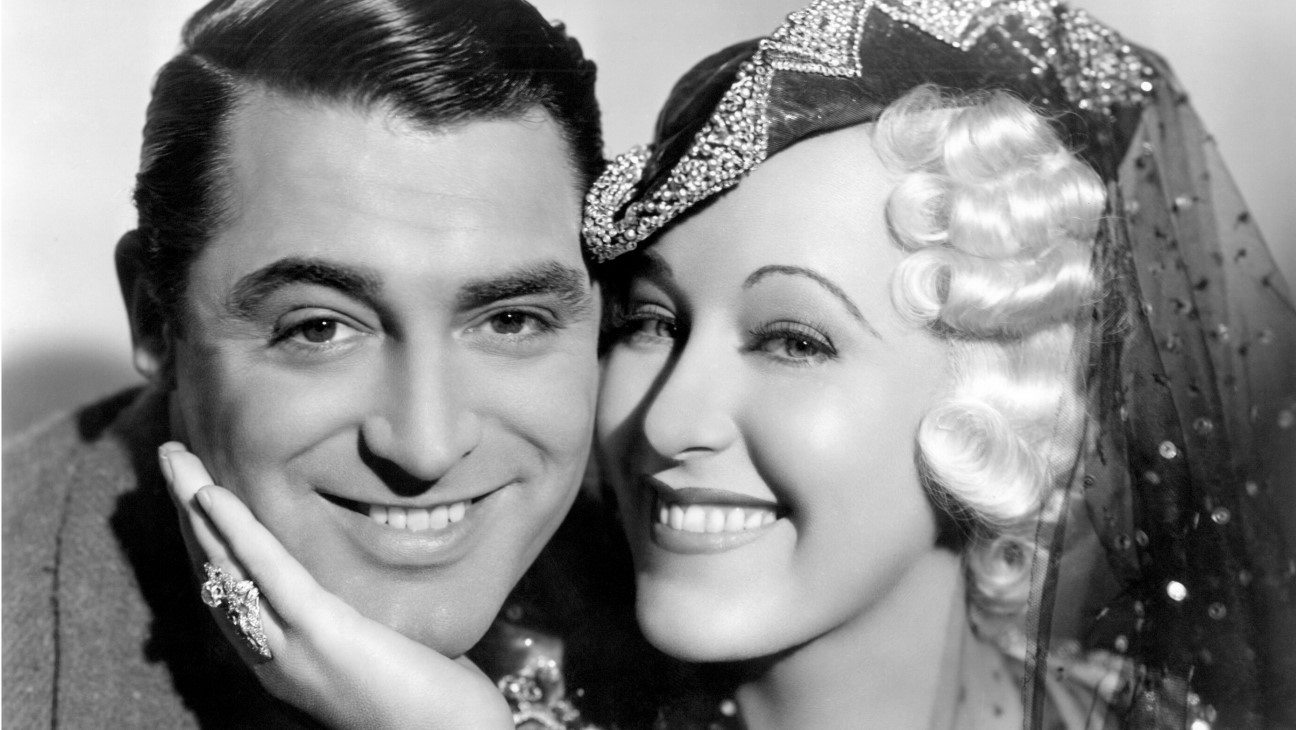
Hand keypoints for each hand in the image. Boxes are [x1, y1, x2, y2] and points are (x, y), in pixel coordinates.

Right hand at [159, 442, 513, 729]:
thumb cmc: (432, 706)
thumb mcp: (379, 656)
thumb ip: (354, 623)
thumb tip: (360, 590)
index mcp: (284, 662)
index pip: (230, 594)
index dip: (207, 541)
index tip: (193, 493)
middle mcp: (274, 661)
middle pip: (216, 576)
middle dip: (189, 514)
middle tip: (171, 458)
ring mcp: (293, 651)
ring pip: (228, 570)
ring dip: (197, 509)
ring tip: (177, 461)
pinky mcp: (323, 636)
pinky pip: (269, 575)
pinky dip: (238, 532)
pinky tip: (214, 496)